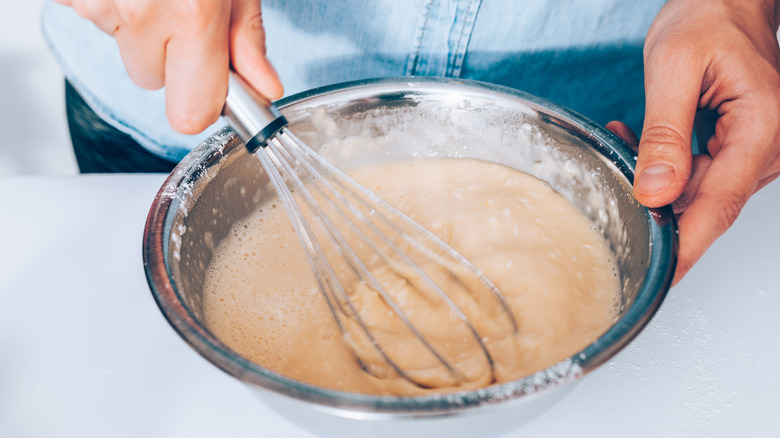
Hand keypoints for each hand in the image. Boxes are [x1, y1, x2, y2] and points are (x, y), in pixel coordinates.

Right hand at [55, 0, 282, 133]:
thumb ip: (248, 38)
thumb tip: (265, 89)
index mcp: (192, 15)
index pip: (191, 114)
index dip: (202, 102)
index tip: (210, 86)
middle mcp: (142, 12)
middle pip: (152, 82)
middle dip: (166, 57)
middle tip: (177, 11)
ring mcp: (99, 2)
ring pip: (123, 49)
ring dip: (137, 26)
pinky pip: (92, 19)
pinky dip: (108, 4)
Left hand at [627, 0, 779, 283]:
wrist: (728, 1)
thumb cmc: (709, 18)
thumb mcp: (675, 68)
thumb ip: (666, 133)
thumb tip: (655, 193)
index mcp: (761, 127)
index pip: (719, 204)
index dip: (688, 246)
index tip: (661, 277)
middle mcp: (767, 147)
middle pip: (708, 205)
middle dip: (656, 208)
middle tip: (614, 185)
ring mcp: (756, 151)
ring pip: (699, 194)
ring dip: (655, 183)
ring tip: (624, 143)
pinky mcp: (739, 150)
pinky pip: (700, 176)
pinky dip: (665, 170)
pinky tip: (638, 147)